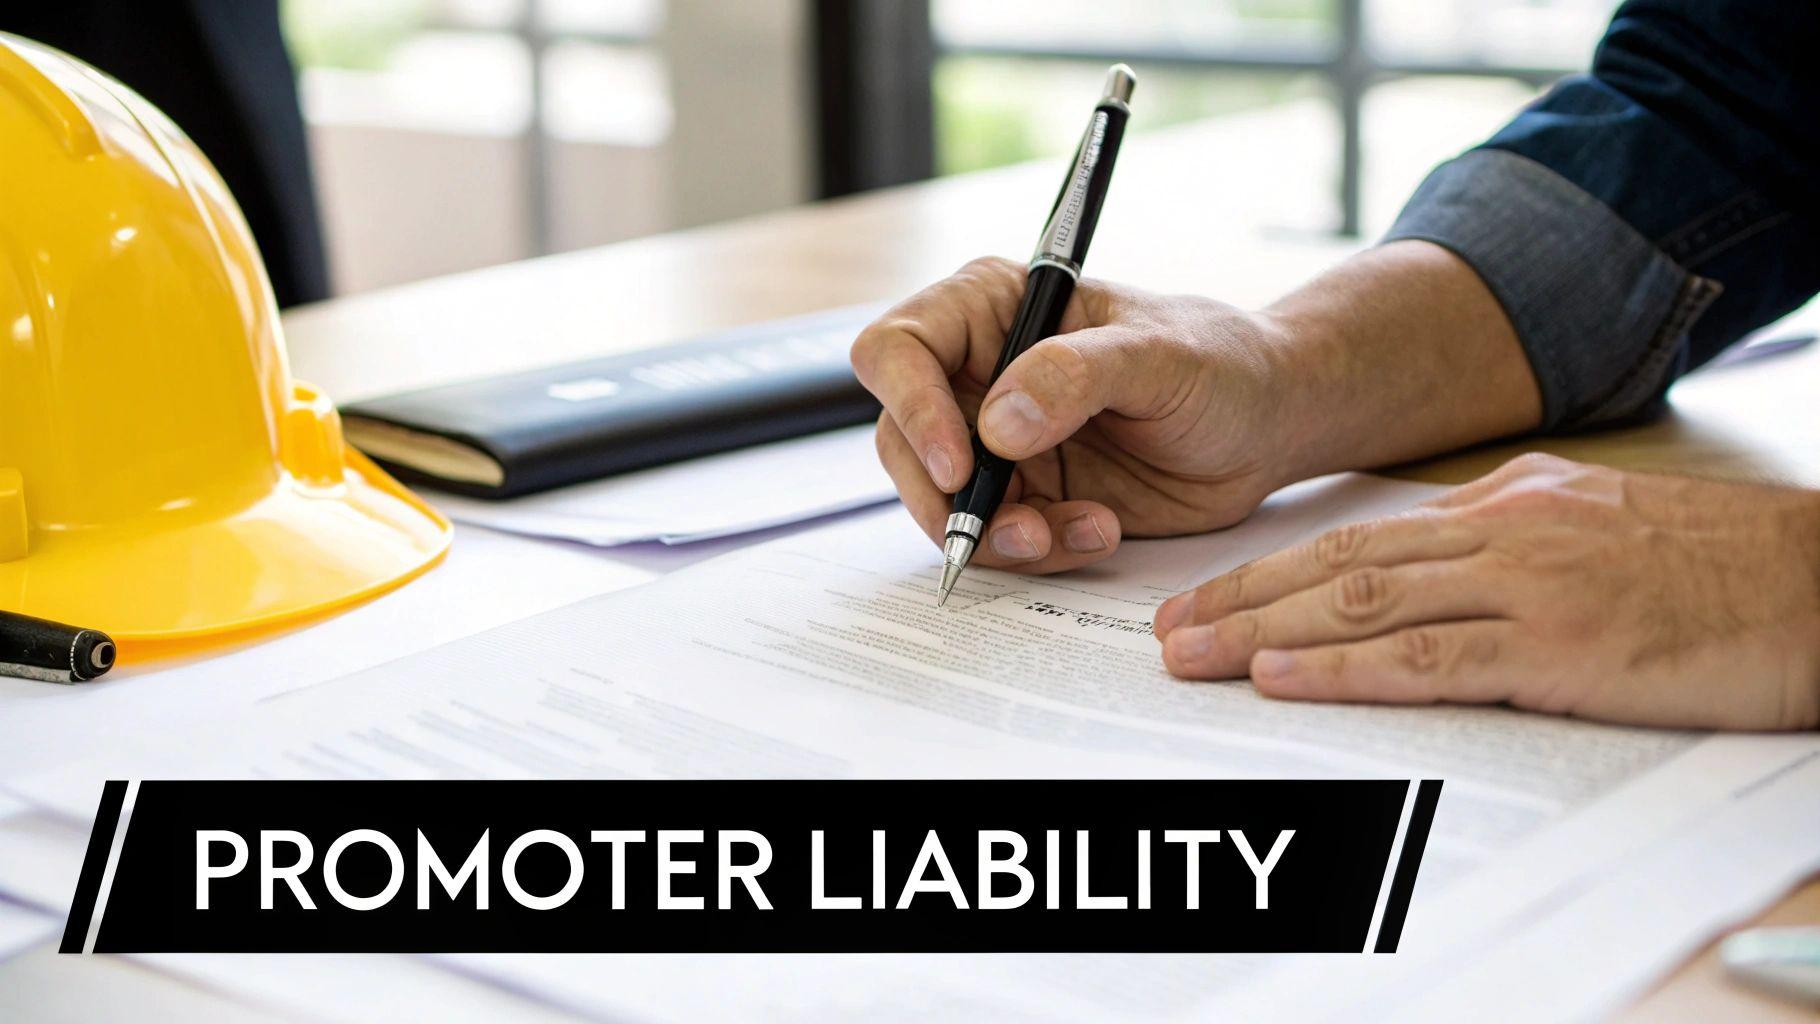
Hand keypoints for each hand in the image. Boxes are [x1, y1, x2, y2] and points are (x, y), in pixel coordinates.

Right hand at [851, 256, 1299, 572]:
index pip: (899, 348)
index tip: (961, 464)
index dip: (912, 406)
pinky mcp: (1026, 496)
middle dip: (949, 497)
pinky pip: (994, 539)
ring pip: (941, 503)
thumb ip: (1076, 375)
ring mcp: (997, 441)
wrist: (1267, 427)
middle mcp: (980, 374)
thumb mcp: (1161, 355)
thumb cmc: (1223, 364)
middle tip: (1017, 526)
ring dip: (998, 535)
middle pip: (902, 440)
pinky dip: (1037, 551)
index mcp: (993, 309)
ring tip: (1072, 532)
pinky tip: (1098, 532)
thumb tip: (998, 423)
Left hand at [1151, 453, 1819, 730]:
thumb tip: (1427, 552)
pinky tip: (1285, 677)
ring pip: (1365, 604)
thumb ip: (1508, 536)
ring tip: (1192, 655)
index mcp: (1505, 505)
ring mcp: (1530, 585)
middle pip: (1338, 564)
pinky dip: (1346, 669)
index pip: (1359, 537)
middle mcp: (1502, 533)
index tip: (1207, 597)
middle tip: (1164, 631)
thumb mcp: (1596, 523)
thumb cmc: (1719, 565)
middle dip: (1240, 599)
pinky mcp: (1563, 645)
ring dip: (1265, 633)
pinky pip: (1430, 657)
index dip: (1271, 571)